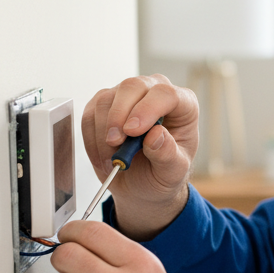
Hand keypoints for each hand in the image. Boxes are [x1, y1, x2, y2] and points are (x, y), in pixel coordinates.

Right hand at [83, 74, 198, 240]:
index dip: (148, 109)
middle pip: (133, 87)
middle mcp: (155, 93)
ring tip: (113, 159)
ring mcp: (128, 96)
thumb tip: (155, 135)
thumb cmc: (162, 174)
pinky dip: (91, 137)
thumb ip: (168, 155)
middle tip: (115, 144)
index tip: (133, 132)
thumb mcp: (173, 172)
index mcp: (183, 106)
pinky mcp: (105, 105)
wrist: (142, 185)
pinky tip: (102, 157)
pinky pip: (90, 113)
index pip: (166, 94)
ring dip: (103, 132)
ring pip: (106, 99)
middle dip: (119, 116)